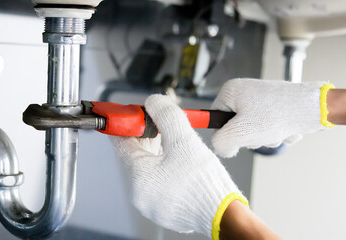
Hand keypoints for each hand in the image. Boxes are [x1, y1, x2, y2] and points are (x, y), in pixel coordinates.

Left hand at [112, 94, 245, 237]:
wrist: (223, 215)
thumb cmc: (204, 183)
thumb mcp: (184, 140)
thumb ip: (166, 115)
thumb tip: (153, 102)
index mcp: (139, 177)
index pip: (121, 145)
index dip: (125, 126)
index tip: (128, 116)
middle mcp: (140, 194)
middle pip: (134, 157)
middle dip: (143, 137)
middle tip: (154, 122)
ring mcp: (151, 205)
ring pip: (147, 170)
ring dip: (155, 151)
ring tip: (169, 138)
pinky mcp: (164, 210)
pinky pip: (157, 183)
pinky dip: (162, 168)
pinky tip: (176, 159)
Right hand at [211, 78, 328, 157]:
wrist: (313, 109)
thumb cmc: (277, 116)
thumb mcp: (239, 133)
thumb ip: (220, 143)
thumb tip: (223, 148)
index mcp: (230, 91)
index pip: (214, 118)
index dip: (225, 133)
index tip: (239, 136)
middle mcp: (244, 92)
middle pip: (235, 127)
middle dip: (251, 137)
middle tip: (261, 133)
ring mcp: (261, 99)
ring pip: (254, 130)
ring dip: (266, 137)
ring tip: (277, 129)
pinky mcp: (276, 106)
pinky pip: (269, 127)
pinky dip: (277, 132)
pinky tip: (287, 128)